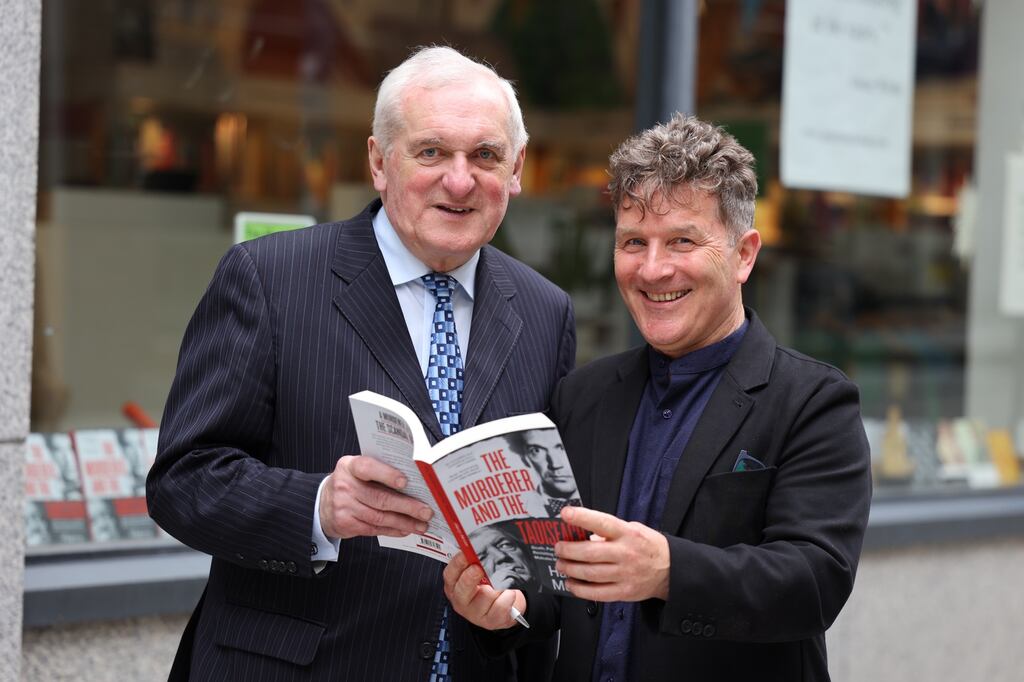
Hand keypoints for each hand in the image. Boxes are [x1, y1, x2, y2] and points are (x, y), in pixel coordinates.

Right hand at [319, 455, 432, 538]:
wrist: (322, 503)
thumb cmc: (350, 482)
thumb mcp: (357, 470)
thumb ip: (379, 471)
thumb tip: (415, 482)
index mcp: (349, 466)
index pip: (368, 468)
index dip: (387, 475)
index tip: (405, 482)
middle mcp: (344, 486)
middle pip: (380, 498)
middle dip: (407, 506)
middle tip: (426, 511)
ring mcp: (344, 506)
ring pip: (379, 517)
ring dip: (404, 522)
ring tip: (421, 524)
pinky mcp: (346, 524)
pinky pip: (374, 529)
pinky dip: (393, 530)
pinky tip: (405, 529)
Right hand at [443, 551, 526, 629]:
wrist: (505, 606)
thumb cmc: (490, 585)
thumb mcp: (481, 571)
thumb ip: (477, 560)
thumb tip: (479, 547)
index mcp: (455, 586)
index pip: (450, 575)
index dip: (457, 564)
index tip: (466, 553)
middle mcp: (462, 601)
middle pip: (462, 591)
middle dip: (470, 578)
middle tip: (479, 568)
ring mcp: (475, 613)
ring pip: (486, 596)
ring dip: (498, 585)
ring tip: (502, 581)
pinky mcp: (491, 621)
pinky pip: (501, 606)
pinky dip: (508, 596)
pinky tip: (509, 593)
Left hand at [555, 506, 669, 601]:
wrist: (670, 570)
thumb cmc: (647, 546)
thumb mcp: (632, 529)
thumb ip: (609, 532)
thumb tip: (581, 535)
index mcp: (627, 533)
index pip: (602, 523)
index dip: (582, 517)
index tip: (565, 513)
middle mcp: (625, 553)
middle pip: (589, 552)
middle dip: (568, 550)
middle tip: (558, 548)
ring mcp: (625, 574)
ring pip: (589, 573)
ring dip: (570, 569)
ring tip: (561, 564)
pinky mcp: (624, 592)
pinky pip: (596, 593)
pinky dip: (579, 589)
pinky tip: (571, 583)